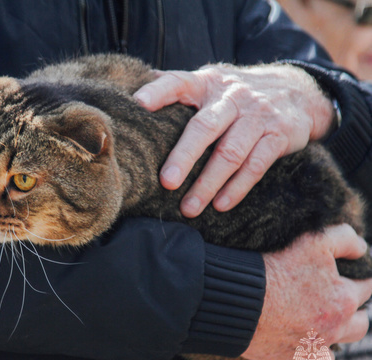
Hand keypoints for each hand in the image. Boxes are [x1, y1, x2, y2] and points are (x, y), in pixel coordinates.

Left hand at [134, 64, 336, 217]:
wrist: (300, 91)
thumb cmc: (237, 94)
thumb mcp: (210, 81)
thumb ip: (177, 85)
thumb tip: (130, 89)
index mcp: (208, 83)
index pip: (179, 82)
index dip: (159, 91)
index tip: (138, 104)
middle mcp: (232, 97)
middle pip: (205, 127)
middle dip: (184, 156)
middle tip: (166, 182)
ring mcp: (258, 116)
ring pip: (230, 153)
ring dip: (208, 184)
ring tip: (188, 208)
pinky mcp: (279, 136)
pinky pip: (256, 166)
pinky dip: (237, 188)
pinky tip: (220, 205)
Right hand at [241, 224, 371, 359]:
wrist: (235, 298)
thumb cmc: (275, 269)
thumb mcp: (314, 241)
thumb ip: (345, 239)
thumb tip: (361, 249)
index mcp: (342, 301)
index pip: (367, 287)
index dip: (359, 276)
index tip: (349, 270)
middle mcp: (331, 330)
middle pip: (359, 325)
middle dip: (353, 311)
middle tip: (336, 298)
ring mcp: (306, 348)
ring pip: (331, 353)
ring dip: (328, 339)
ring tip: (314, 325)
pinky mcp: (280, 359)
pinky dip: (293, 353)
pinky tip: (283, 341)